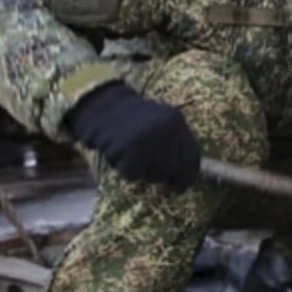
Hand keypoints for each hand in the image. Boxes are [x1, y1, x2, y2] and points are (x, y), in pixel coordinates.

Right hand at [66, 82, 200, 190]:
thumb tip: (182, 181)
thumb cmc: (128, 119)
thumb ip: (172, 146)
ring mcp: (149, 137)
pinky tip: (116, 151)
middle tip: (140, 160)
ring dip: (138, 169)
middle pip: (172, 170)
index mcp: (176, 120)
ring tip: (126, 149)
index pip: (192, 159)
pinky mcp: (130, 147)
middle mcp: (167, 128)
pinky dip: (122, 168)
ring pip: (153, 175)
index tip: (176, 187)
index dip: (186, 178)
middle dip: (157, 173)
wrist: (99, 103)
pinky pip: (133, 174)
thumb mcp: (157, 123)